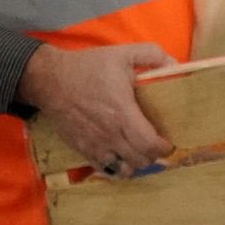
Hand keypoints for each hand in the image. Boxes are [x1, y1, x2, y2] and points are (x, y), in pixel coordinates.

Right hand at [20, 42, 174, 170]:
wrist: (49, 80)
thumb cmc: (87, 67)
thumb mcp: (122, 54)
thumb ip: (152, 55)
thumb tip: (175, 65)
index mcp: (122, 112)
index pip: (149, 144)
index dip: (164, 148)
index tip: (168, 142)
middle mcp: (110, 133)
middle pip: (140, 160)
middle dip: (153, 156)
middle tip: (156, 145)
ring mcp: (95, 144)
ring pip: (124, 169)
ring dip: (136, 163)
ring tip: (139, 152)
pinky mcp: (82, 149)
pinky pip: (105, 170)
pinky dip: (117, 168)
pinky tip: (121, 157)